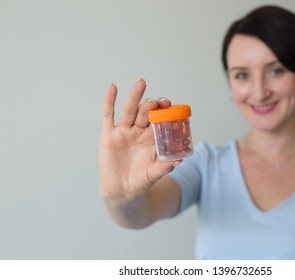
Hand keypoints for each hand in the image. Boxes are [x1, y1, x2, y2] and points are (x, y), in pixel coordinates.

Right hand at [99, 79, 176, 203]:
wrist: (121, 191)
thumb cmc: (140, 182)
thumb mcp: (153, 174)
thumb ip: (164, 167)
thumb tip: (179, 160)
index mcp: (152, 138)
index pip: (159, 120)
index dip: (164, 111)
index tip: (169, 105)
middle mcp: (139, 132)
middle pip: (145, 112)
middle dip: (151, 105)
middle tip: (157, 100)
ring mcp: (124, 131)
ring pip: (130, 110)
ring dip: (135, 96)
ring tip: (141, 83)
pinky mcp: (108, 135)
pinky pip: (108, 115)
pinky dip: (110, 101)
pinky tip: (113, 87)